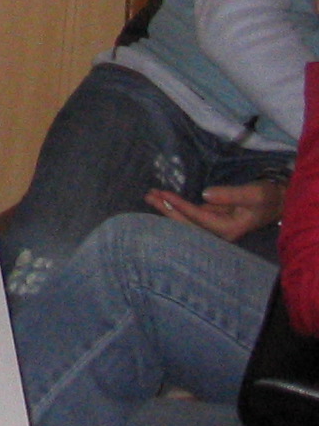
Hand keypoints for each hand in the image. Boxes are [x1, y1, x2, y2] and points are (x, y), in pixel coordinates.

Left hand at [146, 180, 285, 242]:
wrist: (277, 202)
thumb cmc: (267, 198)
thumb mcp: (253, 194)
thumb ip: (230, 195)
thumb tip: (205, 194)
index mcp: (228, 229)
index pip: (198, 218)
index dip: (180, 206)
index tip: (163, 194)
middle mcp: (218, 232)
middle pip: (187, 224)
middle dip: (167, 210)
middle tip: (148, 196)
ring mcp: (215, 226)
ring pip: (187, 220)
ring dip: (169, 208)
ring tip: (151, 195)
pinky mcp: (213, 219)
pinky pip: (191, 215)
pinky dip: (177, 207)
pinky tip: (164, 199)